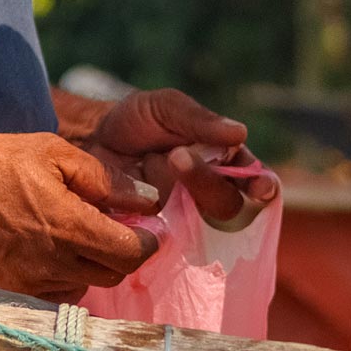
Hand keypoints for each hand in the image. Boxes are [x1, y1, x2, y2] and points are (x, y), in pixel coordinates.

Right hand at [0, 132, 162, 301]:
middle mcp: (54, 264)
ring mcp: (31, 283)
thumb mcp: (52, 152)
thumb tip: (149, 199)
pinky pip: (56, 293)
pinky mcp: (11, 292)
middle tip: (113, 224)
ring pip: (86, 284)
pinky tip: (50, 248)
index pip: (132, 254)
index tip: (146, 225)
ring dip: (92, 263)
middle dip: (123, 251)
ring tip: (75, 231)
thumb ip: (105, 179)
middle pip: (114, 274)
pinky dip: (64, 275)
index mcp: (69, 227)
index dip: (148, 240)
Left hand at [82, 88, 279, 229]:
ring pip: (201, 223)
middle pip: (229, 204)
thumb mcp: (165, 107)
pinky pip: (168, 243)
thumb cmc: (134, 121)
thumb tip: (240, 133)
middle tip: (176, 155)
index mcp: (221, 161)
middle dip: (207, 180)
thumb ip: (199, 119)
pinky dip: (159, 225)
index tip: (260, 187)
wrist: (88, 142)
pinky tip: (145, 208)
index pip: (253, 179)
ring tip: (150, 164)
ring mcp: (183, 218)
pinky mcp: (156, 236)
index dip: (262, 186)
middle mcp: (207, 193)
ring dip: (180, 193)